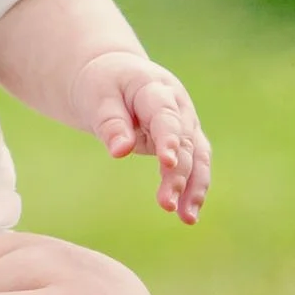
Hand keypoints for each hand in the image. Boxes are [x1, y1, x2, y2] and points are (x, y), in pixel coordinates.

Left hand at [72, 50, 211, 223]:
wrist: (113, 76)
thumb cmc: (102, 84)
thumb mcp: (98, 97)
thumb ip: (110, 123)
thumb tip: (119, 152)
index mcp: (154, 88)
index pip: (165, 115)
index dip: (168, 138)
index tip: (167, 162)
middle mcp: (178, 106)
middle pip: (183, 141)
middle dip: (177, 174)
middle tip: (166, 204)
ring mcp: (185, 123)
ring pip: (196, 156)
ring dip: (193, 187)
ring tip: (186, 218)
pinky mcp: (184, 140)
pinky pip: (195, 165)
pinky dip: (193, 188)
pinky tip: (188, 214)